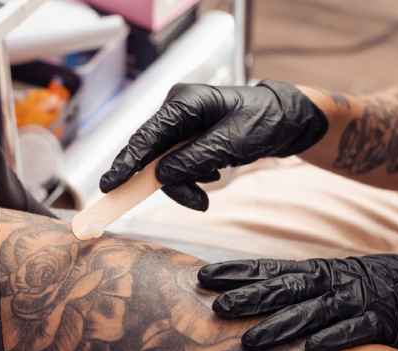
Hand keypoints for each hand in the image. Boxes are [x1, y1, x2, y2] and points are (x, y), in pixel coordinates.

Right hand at [99, 81, 328, 210]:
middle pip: (153, 154)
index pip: (146, 136)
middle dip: (169, 182)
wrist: (287, 120)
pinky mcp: (189, 140)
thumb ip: (196, 158)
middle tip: (197, 202)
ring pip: (165, 165)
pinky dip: (191, 179)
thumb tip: (163, 176)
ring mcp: (182, 127)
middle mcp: (177, 112)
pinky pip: (178, 166)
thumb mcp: (233, 142)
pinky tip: (213, 177)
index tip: (110, 186)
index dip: (127, 162)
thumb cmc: (264, 120)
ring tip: (209, 193)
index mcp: (184, 102)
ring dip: (184, 184)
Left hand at [199, 255, 397, 350]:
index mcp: (318, 271)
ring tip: (250, 340)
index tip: (203, 277)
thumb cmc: (372, 286)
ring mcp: (355, 301)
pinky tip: (312, 350)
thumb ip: (299, 285)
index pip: (270, 269)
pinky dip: (334, 339)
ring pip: (311, 313)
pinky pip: (354, 332)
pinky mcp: (380, 322)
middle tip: (216, 308)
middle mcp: (332, 283)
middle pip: (283, 290)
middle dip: (248, 298)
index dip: (237, 273)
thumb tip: (254, 288)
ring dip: (279, 326)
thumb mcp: (333, 278)